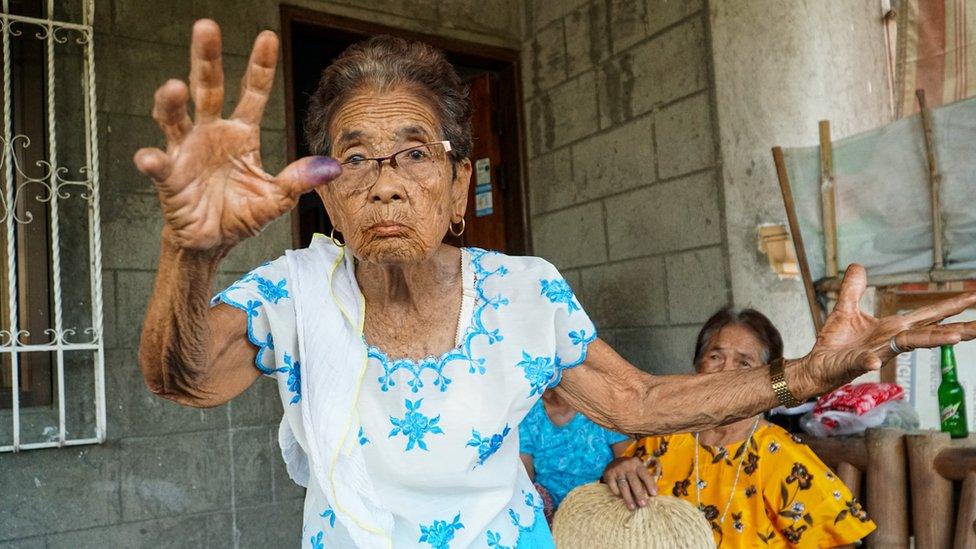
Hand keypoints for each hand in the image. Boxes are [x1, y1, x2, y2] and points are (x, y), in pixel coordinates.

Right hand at [133, 19, 339, 250]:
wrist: (211, 241)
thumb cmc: (241, 214)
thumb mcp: (276, 199)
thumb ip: (299, 181)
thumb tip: (333, 168)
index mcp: (241, 133)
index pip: (252, 93)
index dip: (259, 66)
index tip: (267, 36)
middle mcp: (211, 133)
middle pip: (208, 88)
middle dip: (206, 59)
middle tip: (207, 28)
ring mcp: (187, 151)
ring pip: (175, 117)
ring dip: (172, 101)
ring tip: (175, 87)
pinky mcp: (169, 176)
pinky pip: (158, 165)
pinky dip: (152, 161)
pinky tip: (150, 158)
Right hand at [602, 456, 656, 510]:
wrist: (614, 462)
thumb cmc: (630, 470)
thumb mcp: (638, 470)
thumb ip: (644, 480)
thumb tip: (651, 496)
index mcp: (637, 464)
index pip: (645, 474)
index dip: (650, 484)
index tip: (654, 495)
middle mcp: (627, 465)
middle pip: (634, 481)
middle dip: (639, 494)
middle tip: (643, 505)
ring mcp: (617, 470)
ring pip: (623, 486)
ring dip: (628, 498)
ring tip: (632, 508)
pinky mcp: (608, 474)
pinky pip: (614, 487)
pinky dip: (618, 493)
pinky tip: (621, 498)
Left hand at [804, 264, 975, 390]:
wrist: (816, 366)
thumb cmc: (834, 344)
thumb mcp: (844, 309)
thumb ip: (853, 289)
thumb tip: (858, 266)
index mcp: (892, 328)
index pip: (927, 315)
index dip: (950, 306)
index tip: (973, 297)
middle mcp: (890, 341)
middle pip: (930, 332)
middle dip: (957, 328)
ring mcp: (877, 353)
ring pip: (908, 345)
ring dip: (932, 340)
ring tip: (956, 336)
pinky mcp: (857, 364)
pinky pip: (865, 362)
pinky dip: (871, 361)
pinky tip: (875, 361)